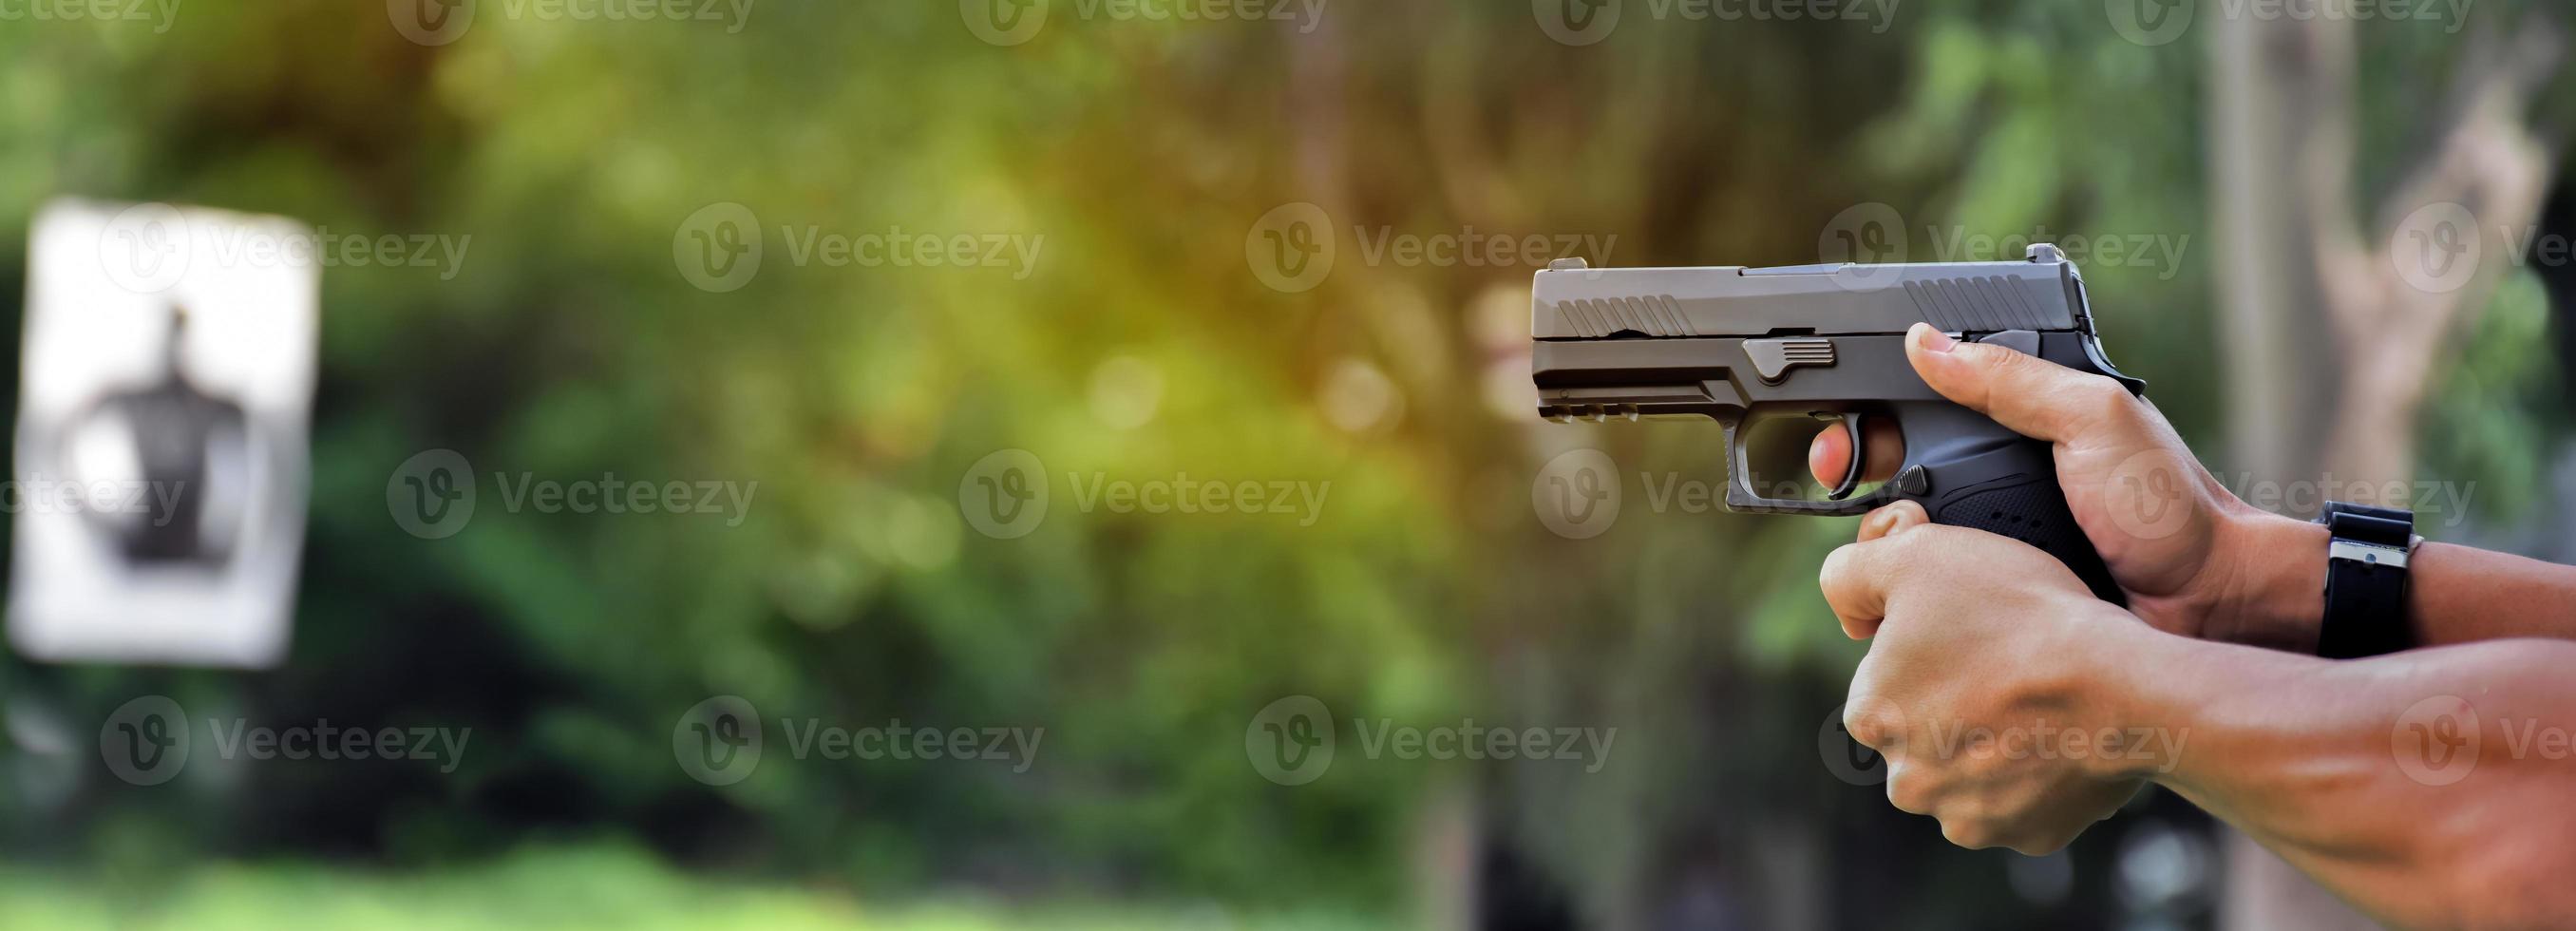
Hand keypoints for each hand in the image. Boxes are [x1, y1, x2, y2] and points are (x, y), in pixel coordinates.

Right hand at [1808, 323, 2317, 649]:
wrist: (2208, 603)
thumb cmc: (2167, 506)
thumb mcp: (2092, 419)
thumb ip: (2011, 379)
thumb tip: (1923, 341)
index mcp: (2016, 420)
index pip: (1919, 401)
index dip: (1867, 413)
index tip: (1841, 436)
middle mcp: (1995, 474)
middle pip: (1892, 467)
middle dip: (1857, 472)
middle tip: (1842, 479)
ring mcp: (1990, 536)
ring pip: (1900, 534)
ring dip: (1884, 540)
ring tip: (1899, 547)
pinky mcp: (1990, 591)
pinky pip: (1929, 586)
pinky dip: (1910, 588)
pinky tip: (1910, 592)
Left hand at [1824, 501, 2151, 853]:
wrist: (2117, 687)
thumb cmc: (2016, 615)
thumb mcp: (1914, 556)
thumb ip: (1852, 571)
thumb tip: (1842, 596)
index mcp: (1870, 718)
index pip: (1884, 678)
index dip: (1925, 647)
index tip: (1968, 632)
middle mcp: (1908, 782)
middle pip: (1926, 729)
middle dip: (1957, 701)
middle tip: (2008, 663)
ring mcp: (1969, 816)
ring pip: (1973, 769)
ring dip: (1997, 742)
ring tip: (2039, 700)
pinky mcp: (2027, 835)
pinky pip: (2026, 798)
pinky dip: (2040, 772)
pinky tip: (2062, 736)